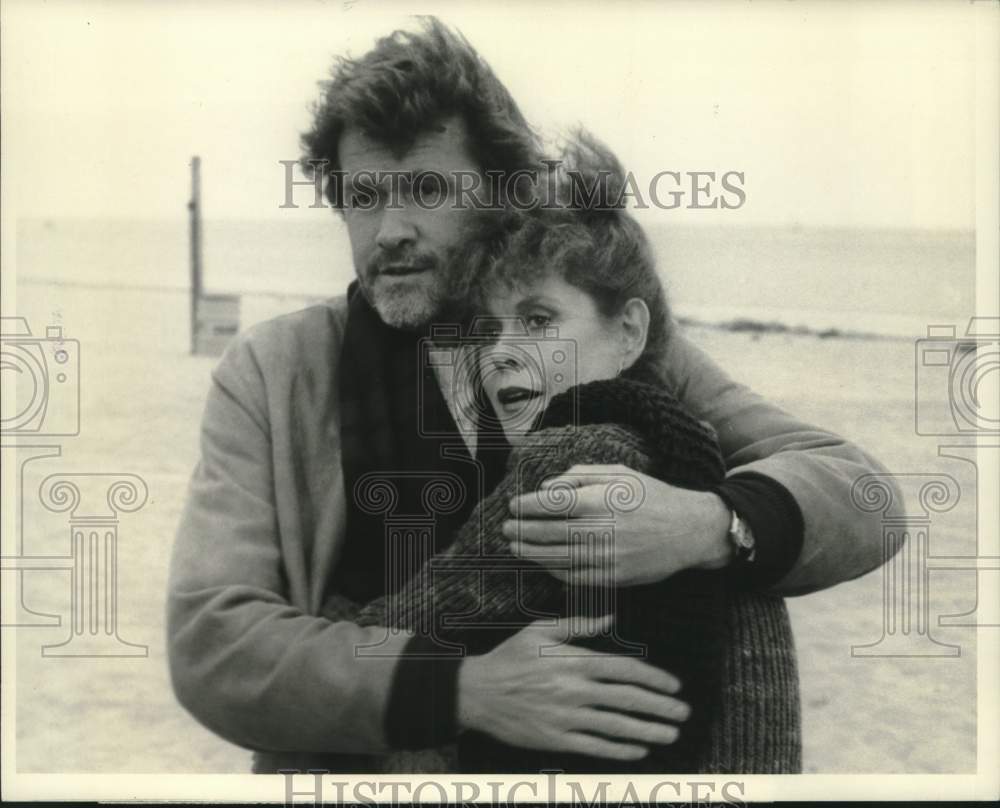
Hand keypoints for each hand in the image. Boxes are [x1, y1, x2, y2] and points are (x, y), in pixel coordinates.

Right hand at [456, 615, 689, 760]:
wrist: (477, 692)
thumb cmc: (511, 657)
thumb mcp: (540, 630)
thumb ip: (578, 624)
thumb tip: (610, 618)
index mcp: (574, 660)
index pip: (625, 669)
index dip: (654, 678)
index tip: (674, 685)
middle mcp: (574, 689)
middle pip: (628, 699)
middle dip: (661, 707)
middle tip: (684, 712)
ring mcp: (566, 717)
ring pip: (617, 725)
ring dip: (649, 730)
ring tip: (671, 733)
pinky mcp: (556, 739)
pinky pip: (596, 746)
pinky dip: (621, 749)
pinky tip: (640, 749)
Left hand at [503, 465, 732, 586]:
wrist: (690, 530)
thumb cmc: (652, 496)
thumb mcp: (620, 473)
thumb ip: (580, 476)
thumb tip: (547, 486)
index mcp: (602, 500)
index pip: (553, 504)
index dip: (527, 506)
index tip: (513, 505)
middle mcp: (603, 530)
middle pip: (550, 533)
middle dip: (523, 531)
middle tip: (506, 528)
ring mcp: (609, 557)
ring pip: (559, 558)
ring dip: (532, 553)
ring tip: (515, 547)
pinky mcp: (615, 578)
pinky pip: (576, 577)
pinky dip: (554, 571)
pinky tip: (542, 563)